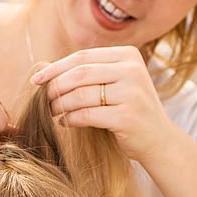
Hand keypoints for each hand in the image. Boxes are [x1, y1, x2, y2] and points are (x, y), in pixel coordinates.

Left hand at [30, 46, 173, 163]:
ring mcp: (131, 93)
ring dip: (59, 105)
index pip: (82, 57)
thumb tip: (41, 66)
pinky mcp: (127, 117)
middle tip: (41, 100)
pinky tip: (64, 123)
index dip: (55, 67)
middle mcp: (132, 70)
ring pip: (80, 94)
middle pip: (79, 73)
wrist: (160, 141)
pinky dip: (70, 119)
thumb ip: (87, 73)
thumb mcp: (114, 84)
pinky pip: (86, 115)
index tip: (36, 79)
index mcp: (128, 55)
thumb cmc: (129, 111)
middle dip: (55, 86)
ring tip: (51, 112)